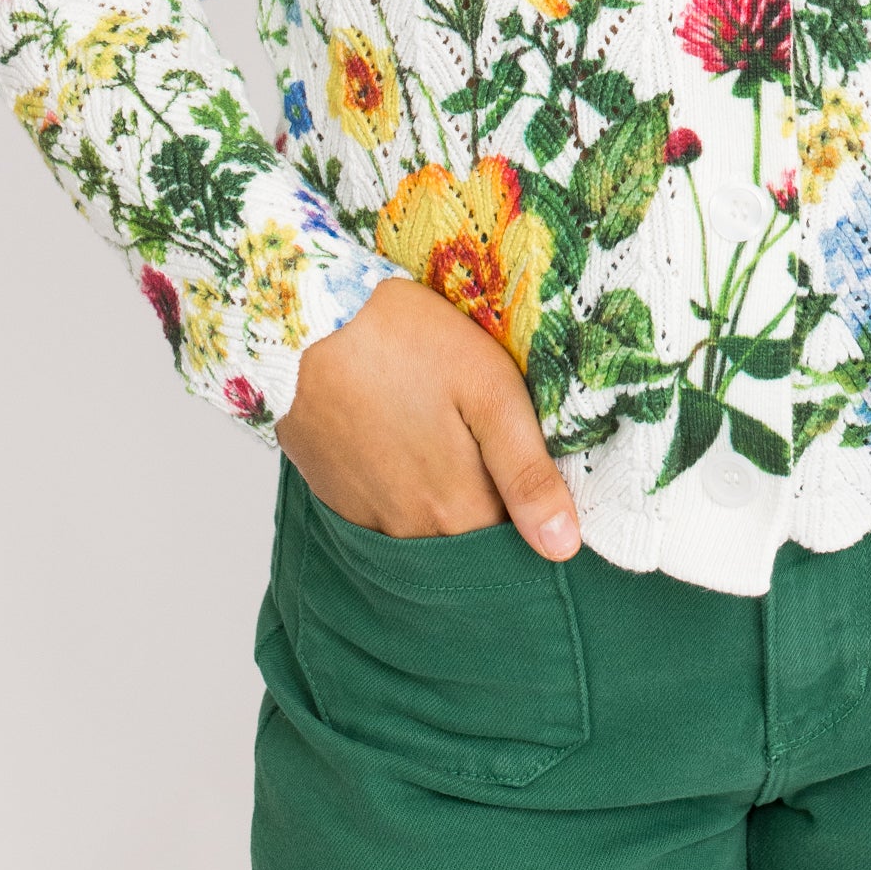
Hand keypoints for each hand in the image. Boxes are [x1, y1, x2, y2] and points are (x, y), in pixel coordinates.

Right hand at [274, 279, 581, 559]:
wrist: (307, 321)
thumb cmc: (408, 342)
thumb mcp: (490, 391)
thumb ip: (527, 473)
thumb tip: (563, 547)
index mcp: (457, 510)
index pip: (512, 548)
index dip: (531, 518)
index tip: (535, 481)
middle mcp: (409, 531)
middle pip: (467, 544)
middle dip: (490, 514)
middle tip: (491, 452)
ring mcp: (366, 518)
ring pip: (426, 534)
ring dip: (445, 505)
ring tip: (449, 444)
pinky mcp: (335, 498)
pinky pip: (384, 519)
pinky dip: (404, 496)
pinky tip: (409, 448)